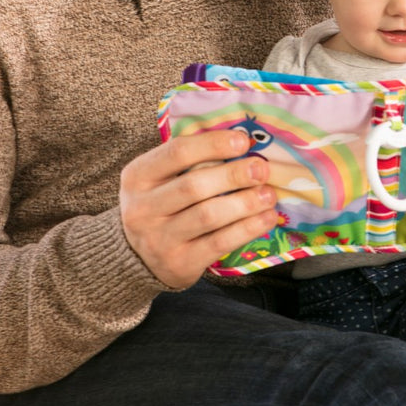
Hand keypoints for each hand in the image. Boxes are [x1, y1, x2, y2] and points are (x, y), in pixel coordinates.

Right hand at [119, 130, 278, 288]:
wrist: (137, 258)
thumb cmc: (160, 205)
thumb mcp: (159, 179)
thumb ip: (189, 162)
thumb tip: (242, 143)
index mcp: (137, 176)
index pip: (177, 152)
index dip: (213, 144)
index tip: (243, 141)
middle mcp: (142, 208)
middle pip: (194, 186)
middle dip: (234, 175)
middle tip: (262, 168)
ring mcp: (159, 239)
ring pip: (208, 215)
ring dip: (245, 203)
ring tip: (269, 194)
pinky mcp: (179, 264)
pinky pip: (219, 243)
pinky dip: (247, 228)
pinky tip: (266, 218)